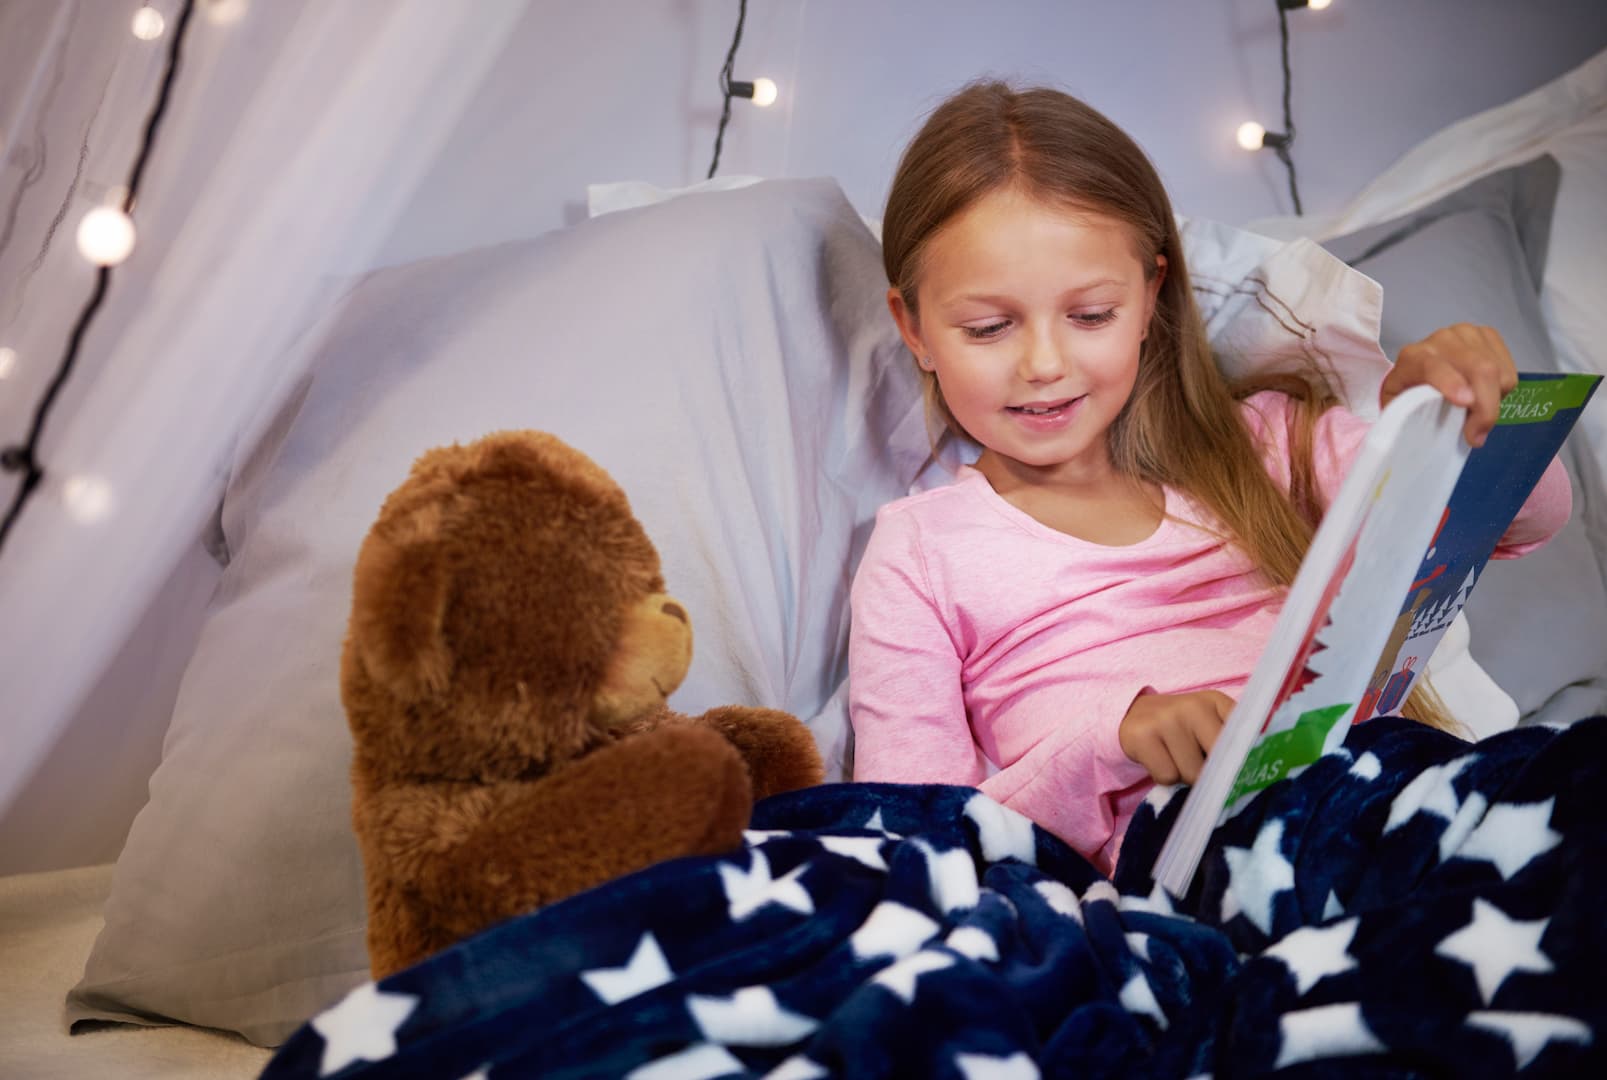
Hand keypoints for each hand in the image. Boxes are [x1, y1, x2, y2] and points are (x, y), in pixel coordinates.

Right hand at [1118, 690, 1233, 784]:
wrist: (1136, 714)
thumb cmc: (1183, 727)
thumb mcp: (1211, 723)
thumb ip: (1233, 740)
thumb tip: (1250, 769)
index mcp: (1215, 701)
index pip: (1242, 739)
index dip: (1240, 762)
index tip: (1235, 769)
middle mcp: (1192, 705)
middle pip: (1217, 763)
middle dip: (1209, 774)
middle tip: (1198, 763)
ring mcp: (1165, 718)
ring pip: (1191, 773)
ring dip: (1184, 776)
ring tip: (1176, 760)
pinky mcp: (1141, 735)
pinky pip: (1166, 776)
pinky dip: (1164, 777)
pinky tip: (1160, 761)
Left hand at [1380, 323, 1518, 447]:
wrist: (1421, 368)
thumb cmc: (1410, 392)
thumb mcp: (1398, 406)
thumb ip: (1407, 415)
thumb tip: (1420, 432)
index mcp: (1414, 357)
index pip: (1433, 365)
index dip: (1451, 383)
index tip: (1465, 403)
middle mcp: (1443, 339)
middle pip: (1479, 369)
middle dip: (1486, 407)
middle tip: (1477, 435)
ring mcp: (1469, 335)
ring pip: (1498, 372)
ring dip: (1493, 402)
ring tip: (1473, 412)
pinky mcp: (1489, 336)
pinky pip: (1509, 370)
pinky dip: (1501, 391)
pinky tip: (1483, 393)